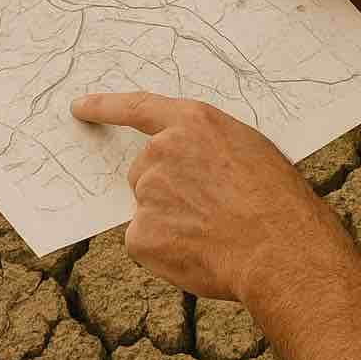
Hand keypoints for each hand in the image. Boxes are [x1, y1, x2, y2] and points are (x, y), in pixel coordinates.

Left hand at [70, 90, 340, 302]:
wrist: (280, 250)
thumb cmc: (278, 201)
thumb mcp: (249, 151)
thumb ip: (206, 147)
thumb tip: (189, 165)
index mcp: (193, 122)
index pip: (137, 107)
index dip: (105, 106)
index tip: (80, 106)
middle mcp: (163, 150)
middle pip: (145, 171)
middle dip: (167, 189)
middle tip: (210, 210)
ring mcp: (148, 191)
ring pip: (149, 209)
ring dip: (170, 221)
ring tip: (213, 233)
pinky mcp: (141, 233)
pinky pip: (146, 242)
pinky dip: (166, 252)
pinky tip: (199, 253)